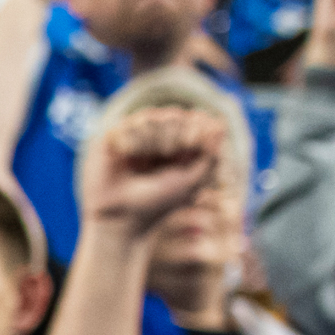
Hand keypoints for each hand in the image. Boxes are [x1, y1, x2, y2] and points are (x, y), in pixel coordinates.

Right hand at [83, 103, 226, 235]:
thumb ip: (211, 157)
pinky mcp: (114, 139)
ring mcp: (135, 139)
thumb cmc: (157, 205)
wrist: (120, 218)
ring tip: (145, 161)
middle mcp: (157, 141)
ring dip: (154, 138)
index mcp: (178, 150)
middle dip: (175, 132)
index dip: (197, 126)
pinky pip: (130, 124)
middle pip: (175, 116)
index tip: (194, 142)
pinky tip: (127, 155)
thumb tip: (220, 124)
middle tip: (169, 152)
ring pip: (154, 117)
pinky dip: (134, 140)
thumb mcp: (193, 183)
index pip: (194, 122)